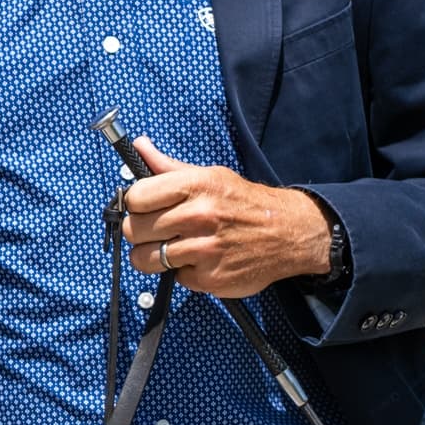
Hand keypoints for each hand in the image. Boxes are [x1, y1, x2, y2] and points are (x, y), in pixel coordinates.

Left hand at [118, 138, 330, 298]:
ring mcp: (205, 249)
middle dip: (140, 232)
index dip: (135, 204)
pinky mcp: (211, 278)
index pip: (135, 197)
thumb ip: (167, 167)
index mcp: (195, 186)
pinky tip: (200, 261)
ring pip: (144, 259)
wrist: (290, 232)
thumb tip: (137, 145)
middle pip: (133, 229)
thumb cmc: (242, 203)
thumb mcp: (209, 175)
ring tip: (172, 248)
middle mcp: (199, 216)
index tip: (144, 208)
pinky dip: (183, 272)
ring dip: (153, 256)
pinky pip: (174, 278)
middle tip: (157, 231)